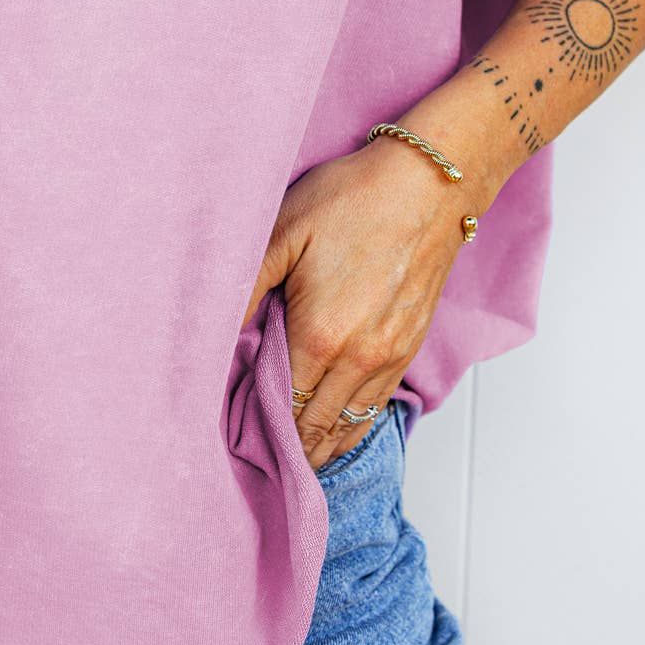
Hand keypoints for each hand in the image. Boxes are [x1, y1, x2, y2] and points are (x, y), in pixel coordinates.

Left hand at [243, 137, 469, 469]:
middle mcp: (359, 360)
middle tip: (246, 453)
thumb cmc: (354, 199)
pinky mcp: (407, 349)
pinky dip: (348, 429)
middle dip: (279, 444)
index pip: (277, 403)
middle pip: (310, 426)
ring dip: (313, 444)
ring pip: (345, 427)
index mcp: (321, 335)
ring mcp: (389, 359)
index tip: (224, 432)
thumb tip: (214, 334)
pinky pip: (375, 409)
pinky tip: (329, 435)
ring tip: (283, 459)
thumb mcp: (283, 232)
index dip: (250, 420)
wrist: (430, 184)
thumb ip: (245, 287)